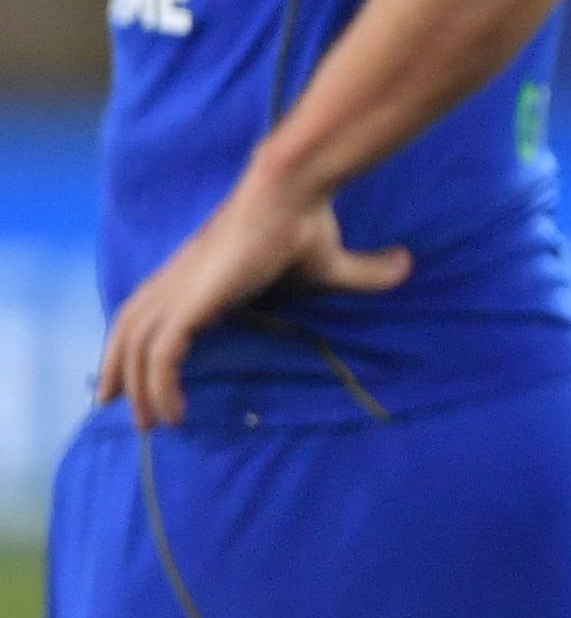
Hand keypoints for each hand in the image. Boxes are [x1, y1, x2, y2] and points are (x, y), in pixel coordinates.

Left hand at [97, 176, 410, 426]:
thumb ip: (362, 272)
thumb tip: (406, 265)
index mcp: (195, 271)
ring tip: (151, 422)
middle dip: (117, 369)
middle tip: (120, 408)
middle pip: (126, 327)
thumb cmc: (304, 221)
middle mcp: (175, 281)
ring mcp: (178, 291)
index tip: (135, 370)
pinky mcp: (189, 303)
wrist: (289, 194)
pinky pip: (160, 356)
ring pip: (135, 349)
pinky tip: (174, 412)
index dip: (133, 340)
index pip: (146, 308)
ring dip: (137, 388)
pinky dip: (159, 387)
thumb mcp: (330, 262)